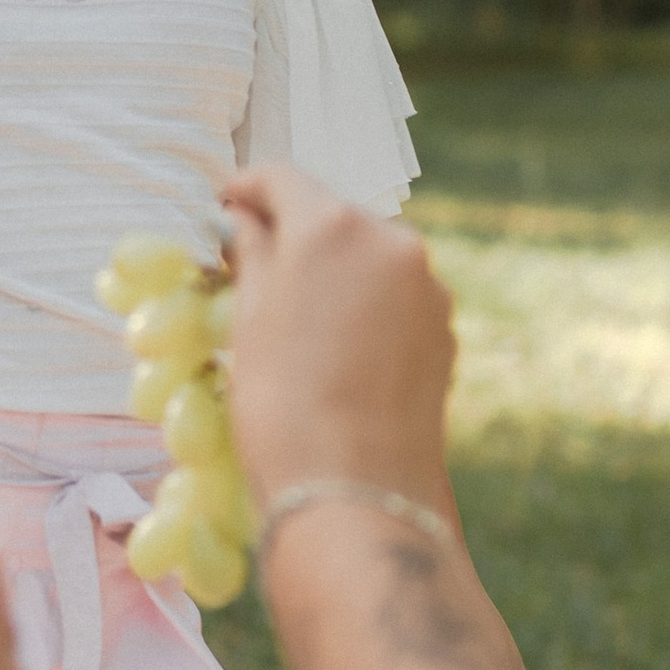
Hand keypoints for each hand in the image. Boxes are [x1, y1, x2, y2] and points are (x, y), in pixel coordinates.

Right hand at [219, 166, 454, 519]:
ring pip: (368, 260)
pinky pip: (395, 300)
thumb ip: (252, 254)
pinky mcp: (444, 329)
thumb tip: (248, 222)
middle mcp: (391, 241)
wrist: (355, 491)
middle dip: (294, 234)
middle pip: (331, 217)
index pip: (281, 179)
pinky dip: (364, 309)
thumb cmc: (280, 403)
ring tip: (297, 319)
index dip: (245, 189)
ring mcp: (427, 287)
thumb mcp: (249, 320)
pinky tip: (338, 352)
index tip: (224, 206)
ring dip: (333, 274)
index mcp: (333, 225)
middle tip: (253, 268)